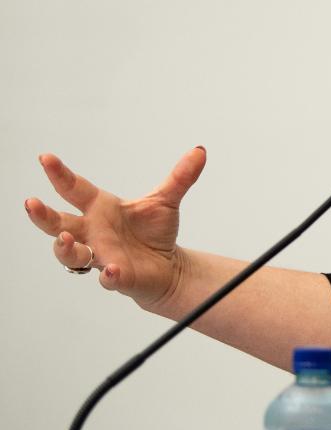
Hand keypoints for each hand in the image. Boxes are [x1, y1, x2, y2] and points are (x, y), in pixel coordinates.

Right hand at [23, 146, 206, 307]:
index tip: (45, 158)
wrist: (166, 266)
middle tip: (31, 203)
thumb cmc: (154, 233)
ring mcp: (101, 255)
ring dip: (64, 248)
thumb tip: (199, 151)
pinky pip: (107, 277)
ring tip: (64, 238)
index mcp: (100, 209)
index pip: (75, 190)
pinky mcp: (117, 276)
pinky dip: (108, 274)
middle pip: (58, 225)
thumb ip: (180, 177)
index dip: (60, 175)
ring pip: (70, 255)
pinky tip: (111, 269)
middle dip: (43, 216)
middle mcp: (93, 233)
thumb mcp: (166, 200)